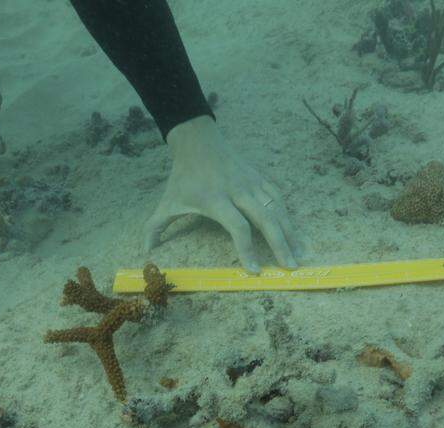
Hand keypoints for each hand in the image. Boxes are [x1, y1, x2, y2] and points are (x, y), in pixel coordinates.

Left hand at [144, 115, 305, 272]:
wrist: (198, 141)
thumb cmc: (183, 177)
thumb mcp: (167, 201)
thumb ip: (156, 227)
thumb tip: (145, 252)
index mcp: (215, 198)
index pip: (237, 226)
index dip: (247, 249)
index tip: (254, 270)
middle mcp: (237, 190)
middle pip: (265, 218)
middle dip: (279, 244)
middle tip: (290, 267)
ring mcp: (252, 182)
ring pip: (277, 208)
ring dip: (290, 232)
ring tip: (298, 253)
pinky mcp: (260, 177)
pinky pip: (279, 197)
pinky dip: (288, 215)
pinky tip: (294, 232)